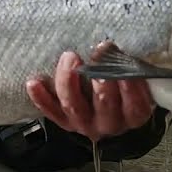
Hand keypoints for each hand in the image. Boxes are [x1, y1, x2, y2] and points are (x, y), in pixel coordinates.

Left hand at [25, 41, 155, 142]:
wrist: (113, 116)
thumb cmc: (126, 90)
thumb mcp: (137, 83)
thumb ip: (132, 69)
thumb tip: (118, 47)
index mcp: (133, 115)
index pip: (134, 103)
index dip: (129, 84)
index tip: (123, 61)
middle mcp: (110, 123)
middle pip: (104, 104)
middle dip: (99, 76)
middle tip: (98, 53)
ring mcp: (85, 124)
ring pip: (74, 106)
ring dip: (69, 81)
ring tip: (70, 57)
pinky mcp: (65, 122)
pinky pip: (52, 112)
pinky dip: (42, 98)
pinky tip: (34, 82)